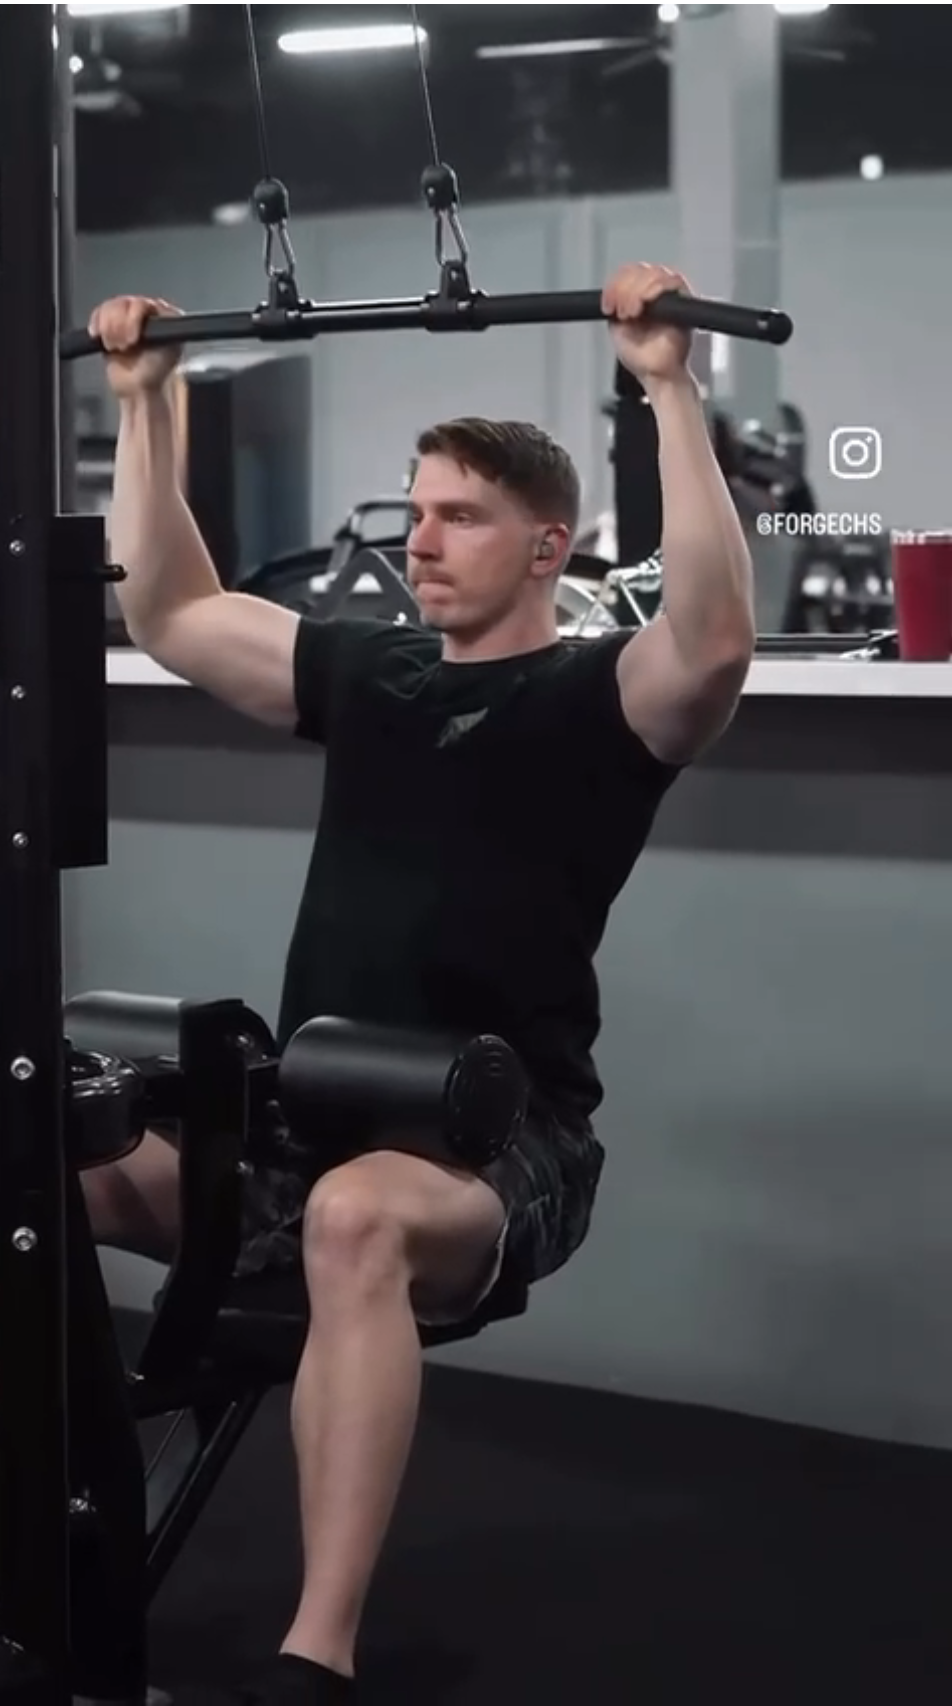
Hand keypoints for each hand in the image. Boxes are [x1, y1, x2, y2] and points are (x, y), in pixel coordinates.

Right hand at [88, 295, 183, 398]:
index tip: (132, 340)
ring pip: (109, 307)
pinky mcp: (110, 321)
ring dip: (108, 329)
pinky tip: (103, 339)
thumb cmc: (156, 373)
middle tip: (123, 347)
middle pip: (123, 303)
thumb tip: (158, 322)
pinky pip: (98, 313)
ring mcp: (127, 314)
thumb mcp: (169, 352)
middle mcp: (146, 311)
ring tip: (115, 346)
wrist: (138, 388)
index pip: (143, 304)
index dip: (133, 320)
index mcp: (163, 315)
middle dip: (119, 327)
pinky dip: (97, 326)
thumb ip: (165, 332)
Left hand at [602, 263, 692, 383]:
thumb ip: (616, 304)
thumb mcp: (617, 327)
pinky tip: (643, 307)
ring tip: (631, 314)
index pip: (627, 274)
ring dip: (636, 291)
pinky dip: (654, 290)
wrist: (657, 374)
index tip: (608, 305)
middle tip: (622, 312)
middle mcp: (655, 292)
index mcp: (638, 296)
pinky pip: (672, 281)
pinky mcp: (684, 299)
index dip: (615, 284)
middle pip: (638, 270)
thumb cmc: (642, 357)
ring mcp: (670, 294)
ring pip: (652, 272)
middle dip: (624, 289)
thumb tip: (614, 288)